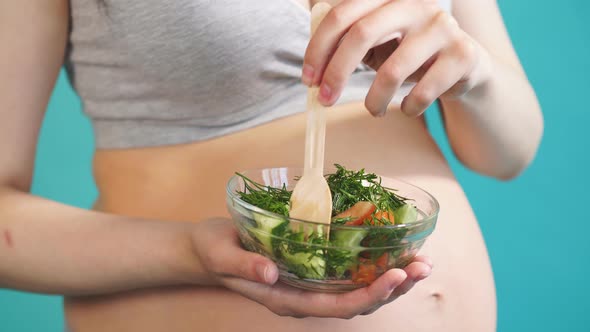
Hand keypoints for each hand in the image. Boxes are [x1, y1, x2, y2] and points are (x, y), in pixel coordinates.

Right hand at [192, 218, 431, 318]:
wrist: (209, 249)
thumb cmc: (214, 250)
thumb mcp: (221, 255)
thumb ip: (244, 265)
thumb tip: (272, 271)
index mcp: (287, 298)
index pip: (337, 306)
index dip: (369, 294)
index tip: (395, 275)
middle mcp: (306, 296)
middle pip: (358, 301)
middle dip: (393, 287)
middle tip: (423, 264)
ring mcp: (311, 284)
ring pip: (359, 290)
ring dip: (392, 278)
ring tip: (421, 260)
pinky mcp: (314, 269)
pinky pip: (350, 274)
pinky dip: (375, 265)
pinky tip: (393, 251)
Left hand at [302, 0, 491, 116]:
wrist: (463, 63)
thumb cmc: (407, 52)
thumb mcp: (375, 42)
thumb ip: (346, 43)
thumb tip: (312, 70)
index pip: (341, 15)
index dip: (318, 49)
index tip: (308, 80)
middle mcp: (414, 3)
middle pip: (361, 35)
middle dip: (336, 73)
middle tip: (325, 101)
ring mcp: (441, 26)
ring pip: (393, 70)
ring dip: (374, 100)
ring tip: (373, 111)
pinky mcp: (462, 54)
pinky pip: (424, 91)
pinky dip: (408, 107)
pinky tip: (406, 109)